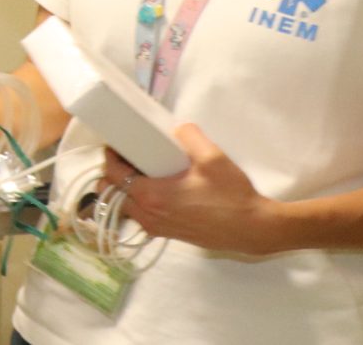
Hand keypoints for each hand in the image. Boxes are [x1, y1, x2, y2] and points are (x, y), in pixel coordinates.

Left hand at [108, 124, 286, 254]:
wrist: (252, 229)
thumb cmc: (231, 195)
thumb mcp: (213, 158)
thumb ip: (190, 136)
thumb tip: (176, 128)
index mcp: (151, 195)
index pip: (112, 174)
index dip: (110, 156)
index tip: (117, 144)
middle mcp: (146, 214)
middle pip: (110, 192)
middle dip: (112, 173)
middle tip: (128, 157)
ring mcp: (155, 227)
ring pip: (123, 206)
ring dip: (123, 189)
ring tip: (141, 172)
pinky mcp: (166, 234)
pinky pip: (138, 217)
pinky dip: (137, 203)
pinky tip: (155, 190)